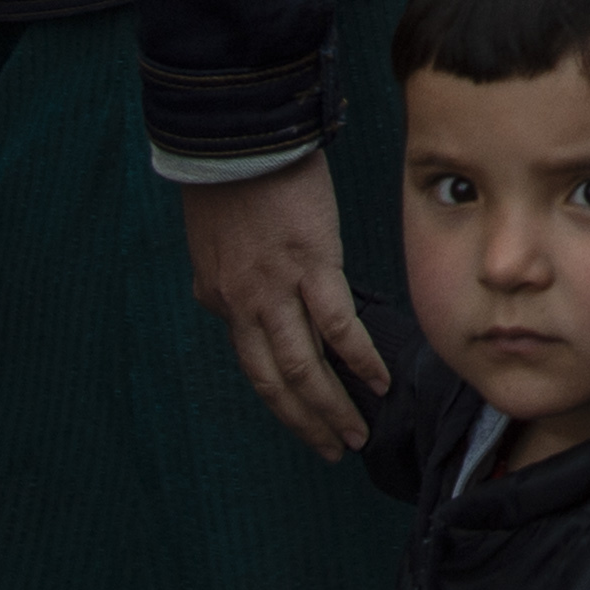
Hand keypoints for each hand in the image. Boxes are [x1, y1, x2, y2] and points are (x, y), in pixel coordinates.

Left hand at [179, 153, 385, 457]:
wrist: (235, 140)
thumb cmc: (228, 181)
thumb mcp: (213, 242)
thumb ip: (225, 280)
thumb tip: (231, 303)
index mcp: (221, 299)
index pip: (252, 363)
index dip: (279, 398)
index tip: (303, 419)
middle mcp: (243, 306)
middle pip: (274, 380)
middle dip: (303, 421)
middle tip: (330, 449)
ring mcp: (276, 289)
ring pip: (302, 367)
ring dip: (328, 408)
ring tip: (353, 434)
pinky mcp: (312, 265)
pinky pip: (337, 326)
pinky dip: (358, 359)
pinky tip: (376, 383)